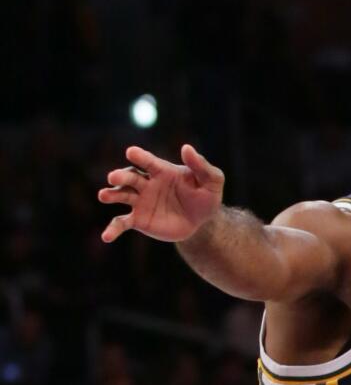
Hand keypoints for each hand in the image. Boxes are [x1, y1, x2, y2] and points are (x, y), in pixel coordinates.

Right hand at [98, 144, 223, 242]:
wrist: (202, 223)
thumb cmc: (206, 197)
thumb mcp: (212, 181)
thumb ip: (201, 165)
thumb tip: (186, 148)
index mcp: (163, 171)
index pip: (149, 162)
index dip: (140, 156)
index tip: (131, 151)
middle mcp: (147, 183)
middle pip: (130, 177)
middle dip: (121, 176)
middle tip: (113, 177)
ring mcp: (140, 201)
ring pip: (121, 195)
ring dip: (111, 194)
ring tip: (103, 195)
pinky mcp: (138, 220)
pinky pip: (122, 222)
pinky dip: (113, 229)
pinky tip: (106, 237)